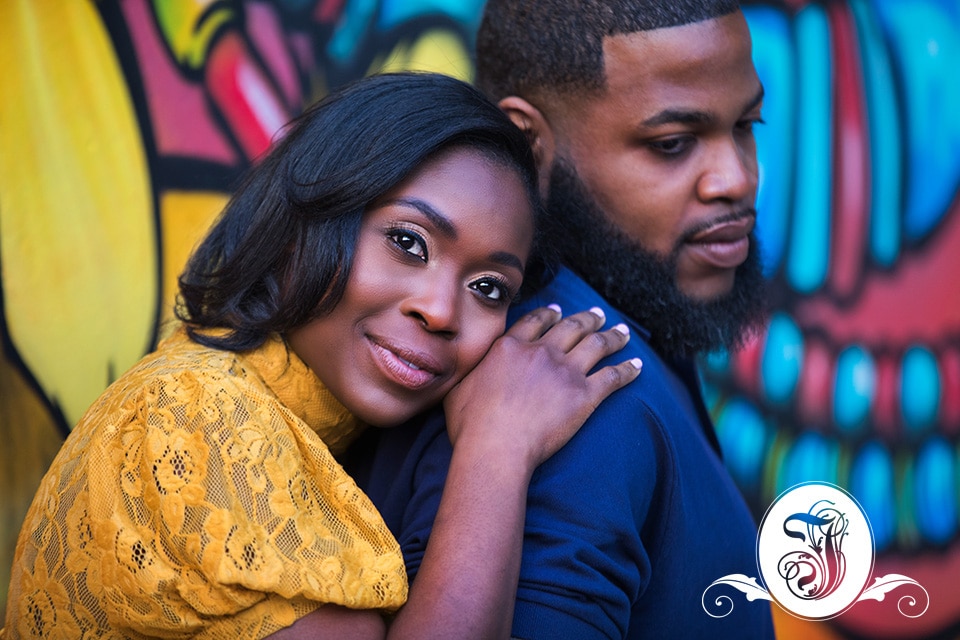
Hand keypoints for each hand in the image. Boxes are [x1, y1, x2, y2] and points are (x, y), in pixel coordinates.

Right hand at [443, 305, 641, 469]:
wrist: (496, 447)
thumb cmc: (471, 425)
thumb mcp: (458, 388)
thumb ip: (469, 371)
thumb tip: (465, 367)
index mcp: (511, 347)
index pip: (536, 321)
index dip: (550, 314)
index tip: (559, 311)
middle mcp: (541, 352)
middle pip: (571, 326)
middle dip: (587, 318)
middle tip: (598, 314)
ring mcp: (565, 372)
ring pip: (597, 344)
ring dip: (613, 336)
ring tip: (622, 331)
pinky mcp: (585, 395)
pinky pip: (613, 376)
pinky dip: (628, 369)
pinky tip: (638, 365)